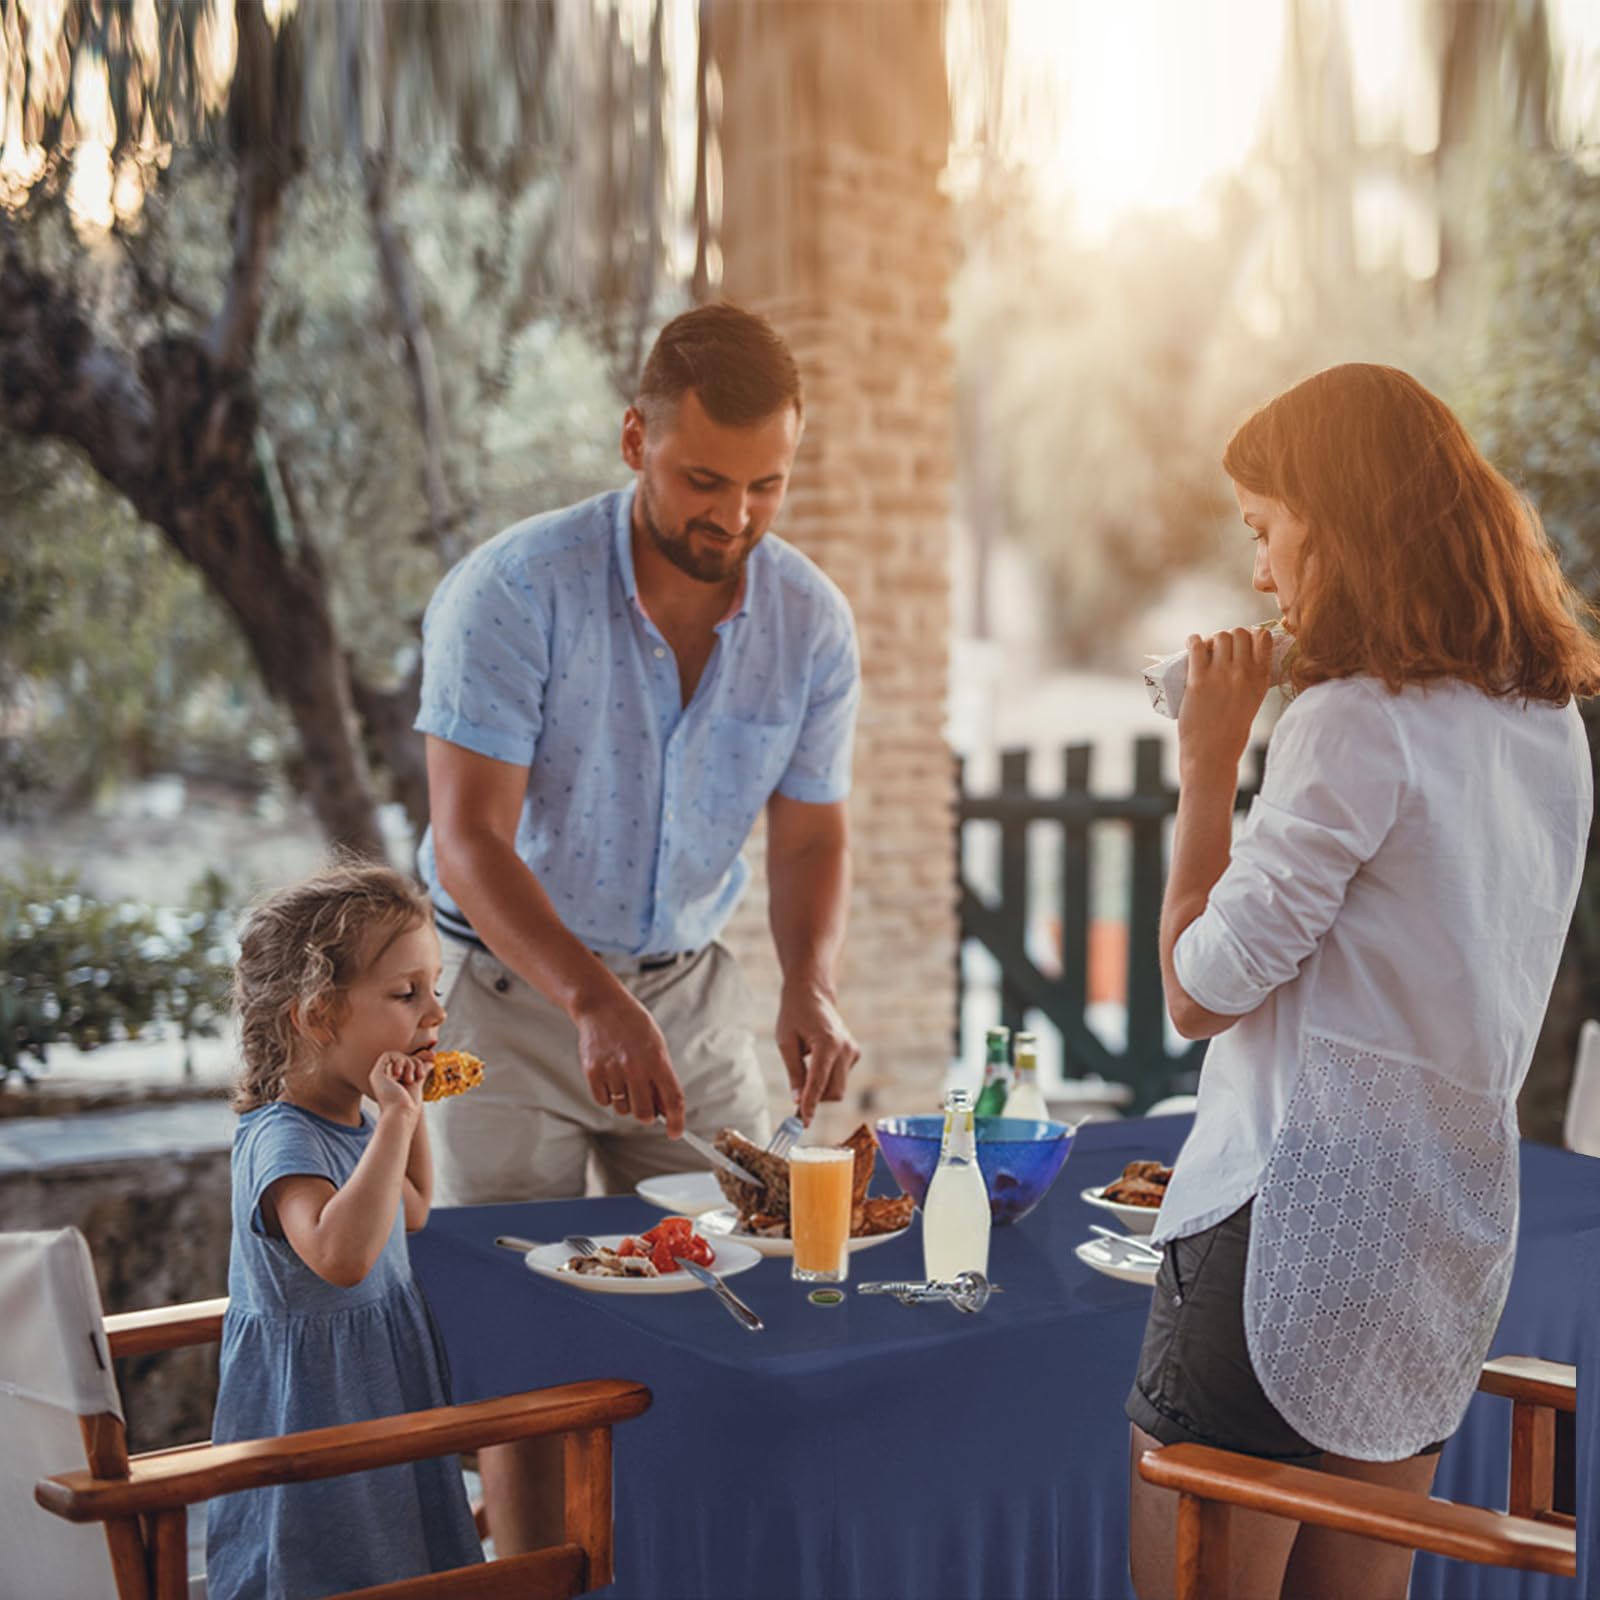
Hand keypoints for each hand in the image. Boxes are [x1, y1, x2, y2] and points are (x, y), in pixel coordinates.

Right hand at [368, 1051, 425, 1118]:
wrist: (401, 1114)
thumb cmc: (409, 1106)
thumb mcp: (417, 1084)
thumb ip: (420, 1071)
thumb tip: (431, 1062)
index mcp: (391, 1082)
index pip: (405, 1063)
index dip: (417, 1062)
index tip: (425, 1072)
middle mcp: (383, 1078)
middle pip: (402, 1058)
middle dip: (416, 1062)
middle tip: (420, 1075)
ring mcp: (379, 1076)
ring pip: (397, 1056)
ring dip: (410, 1063)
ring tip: (411, 1079)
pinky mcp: (376, 1073)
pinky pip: (388, 1055)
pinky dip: (400, 1061)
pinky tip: (402, 1075)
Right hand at [575, 991, 686, 1136]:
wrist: (602, 1006)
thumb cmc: (633, 1025)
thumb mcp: (656, 1045)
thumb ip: (662, 1076)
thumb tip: (665, 1109)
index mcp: (657, 1059)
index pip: (672, 1099)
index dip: (676, 1121)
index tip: (675, 1132)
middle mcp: (635, 1067)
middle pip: (644, 1114)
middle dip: (647, 1115)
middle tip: (645, 1103)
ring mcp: (612, 1070)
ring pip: (622, 1109)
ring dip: (626, 1102)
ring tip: (624, 1079)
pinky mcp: (593, 1072)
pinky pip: (603, 1101)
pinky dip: (608, 1096)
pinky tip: (610, 1077)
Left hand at [776, 981, 859, 1125]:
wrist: (813, 994)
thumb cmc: (795, 1014)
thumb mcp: (786, 1043)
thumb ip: (794, 1073)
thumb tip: (797, 1100)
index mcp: (828, 1044)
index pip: (818, 1083)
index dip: (810, 1105)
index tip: (803, 1122)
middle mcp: (845, 1048)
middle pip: (834, 1092)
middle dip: (816, 1099)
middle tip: (796, 1097)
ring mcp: (853, 1051)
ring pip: (838, 1088)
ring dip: (821, 1089)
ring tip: (804, 1070)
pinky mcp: (854, 1053)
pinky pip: (840, 1078)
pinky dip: (827, 1079)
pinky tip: (816, 1062)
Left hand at [1178, 626, 1273, 774]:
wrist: (1212, 754)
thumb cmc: (1231, 733)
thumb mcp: (1252, 702)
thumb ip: (1250, 681)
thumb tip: (1239, 660)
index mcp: (1261, 679)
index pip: (1264, 637)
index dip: (1251, 635)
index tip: (1241, 644)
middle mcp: (1244, 673)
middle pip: (1239, 633)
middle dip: (1229, 637)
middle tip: (1219, 650)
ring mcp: (1221, 675)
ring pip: (1220, 636)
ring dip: (1211, 640)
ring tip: (1205, 652)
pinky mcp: (1198, 679)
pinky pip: (1196, 645)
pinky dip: (1193, 641)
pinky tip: (1191, 645)